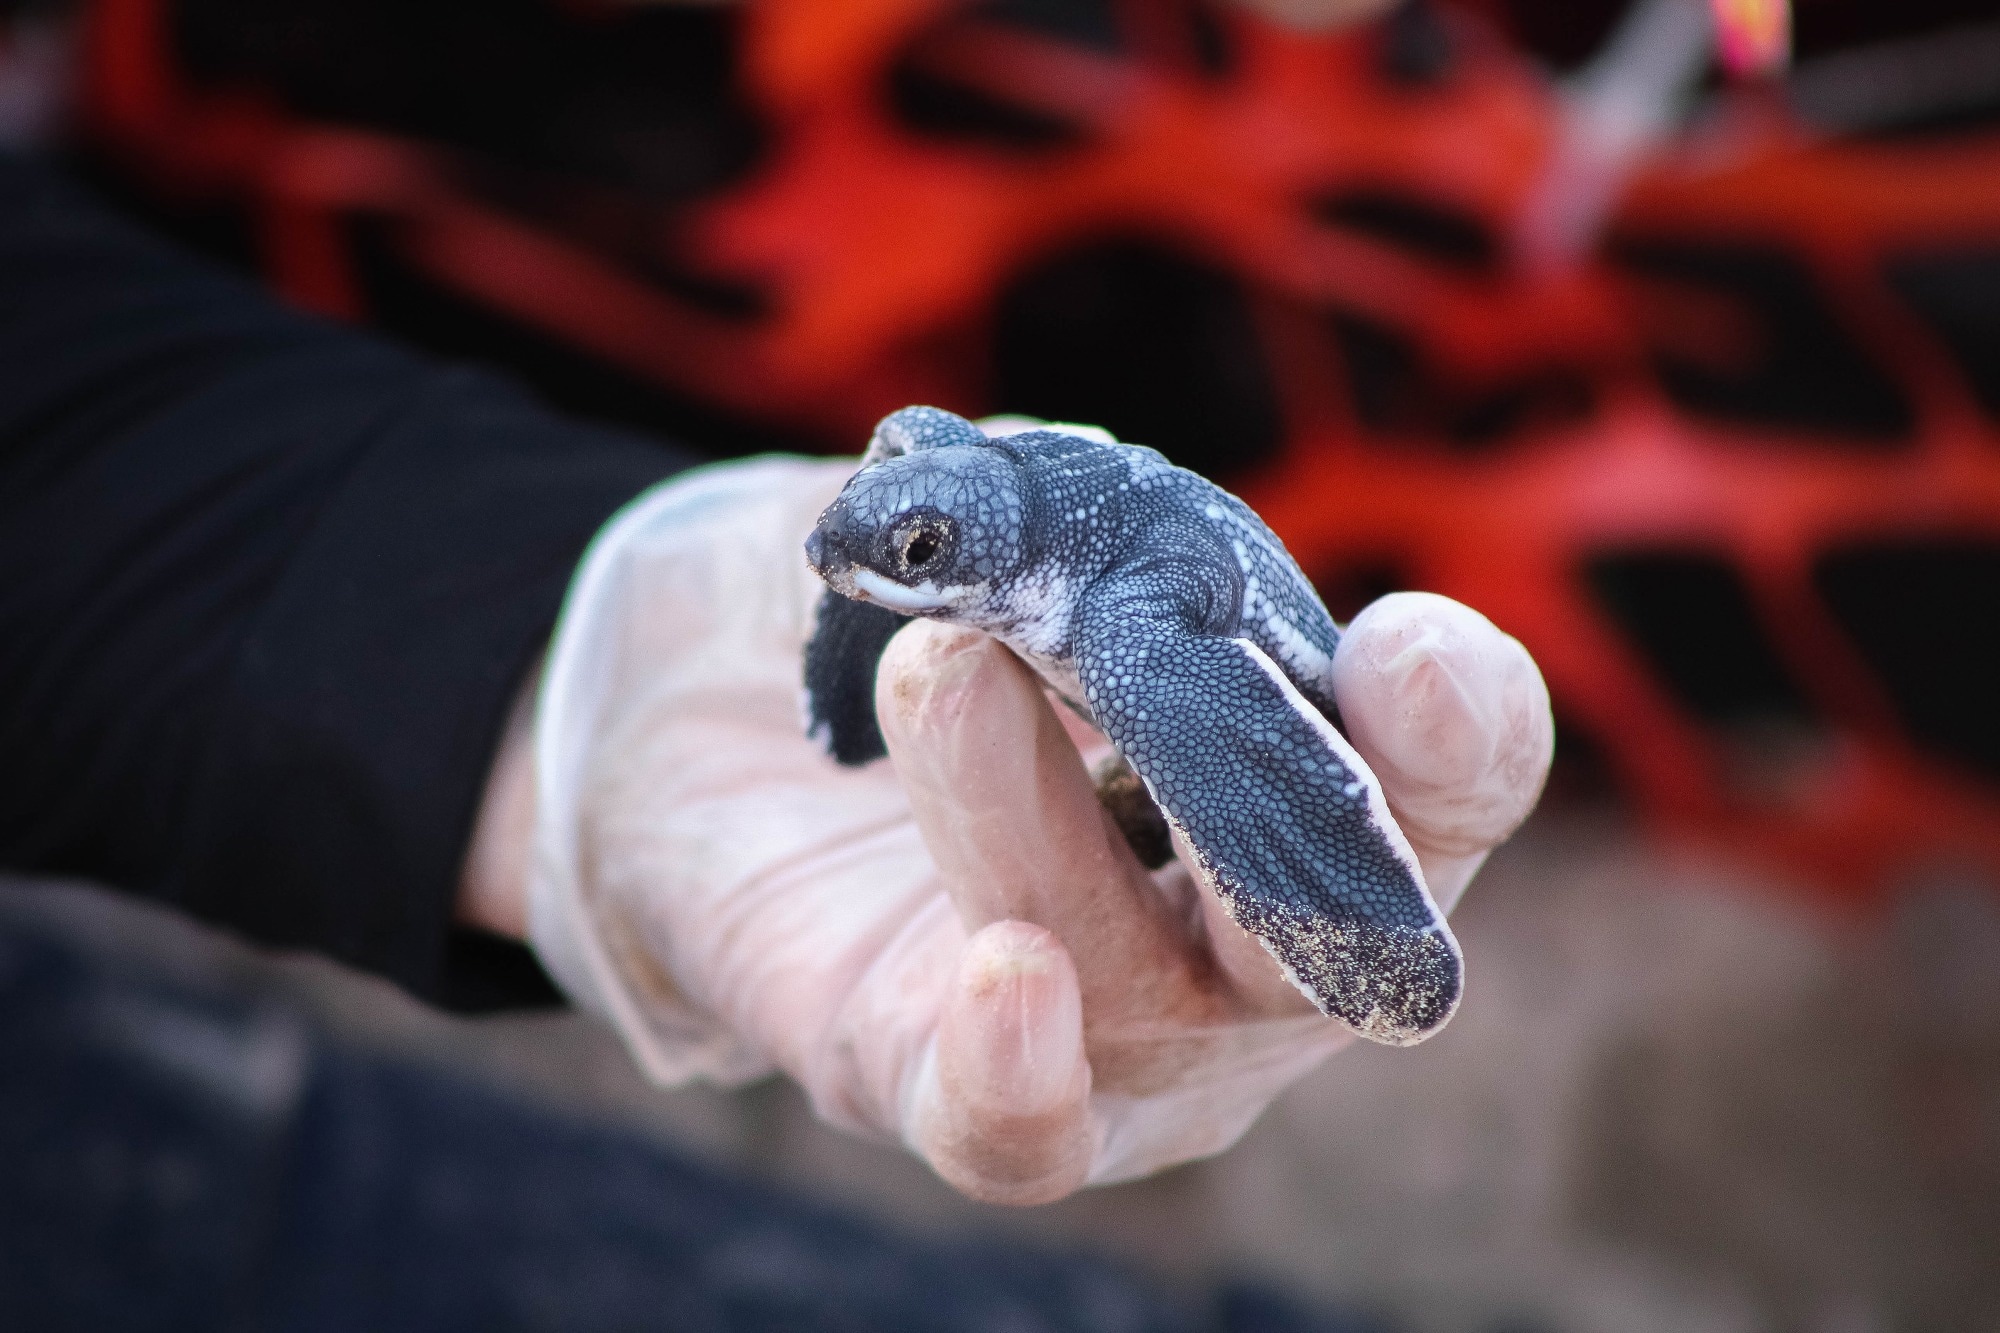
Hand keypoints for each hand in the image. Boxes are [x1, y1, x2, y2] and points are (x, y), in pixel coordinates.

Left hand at [497, 455, 1550, 1204]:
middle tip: (1201, 666)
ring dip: (1042, 815)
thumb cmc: (893, 604)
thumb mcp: (958, 520)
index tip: (1419, 653)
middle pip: (1339, 936)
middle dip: (1309, 815)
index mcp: (1286, 785)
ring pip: (1149, 994)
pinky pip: (1010, 1131)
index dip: (1459, 734)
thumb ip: (1026, 507)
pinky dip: (1022, 1065)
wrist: (695, 722)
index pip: (1435, 790)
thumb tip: (1028, 511)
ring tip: (951, 669)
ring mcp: (1105, 1039)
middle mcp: (1233, 944)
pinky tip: (1010, 971)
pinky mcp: (936, 1079)